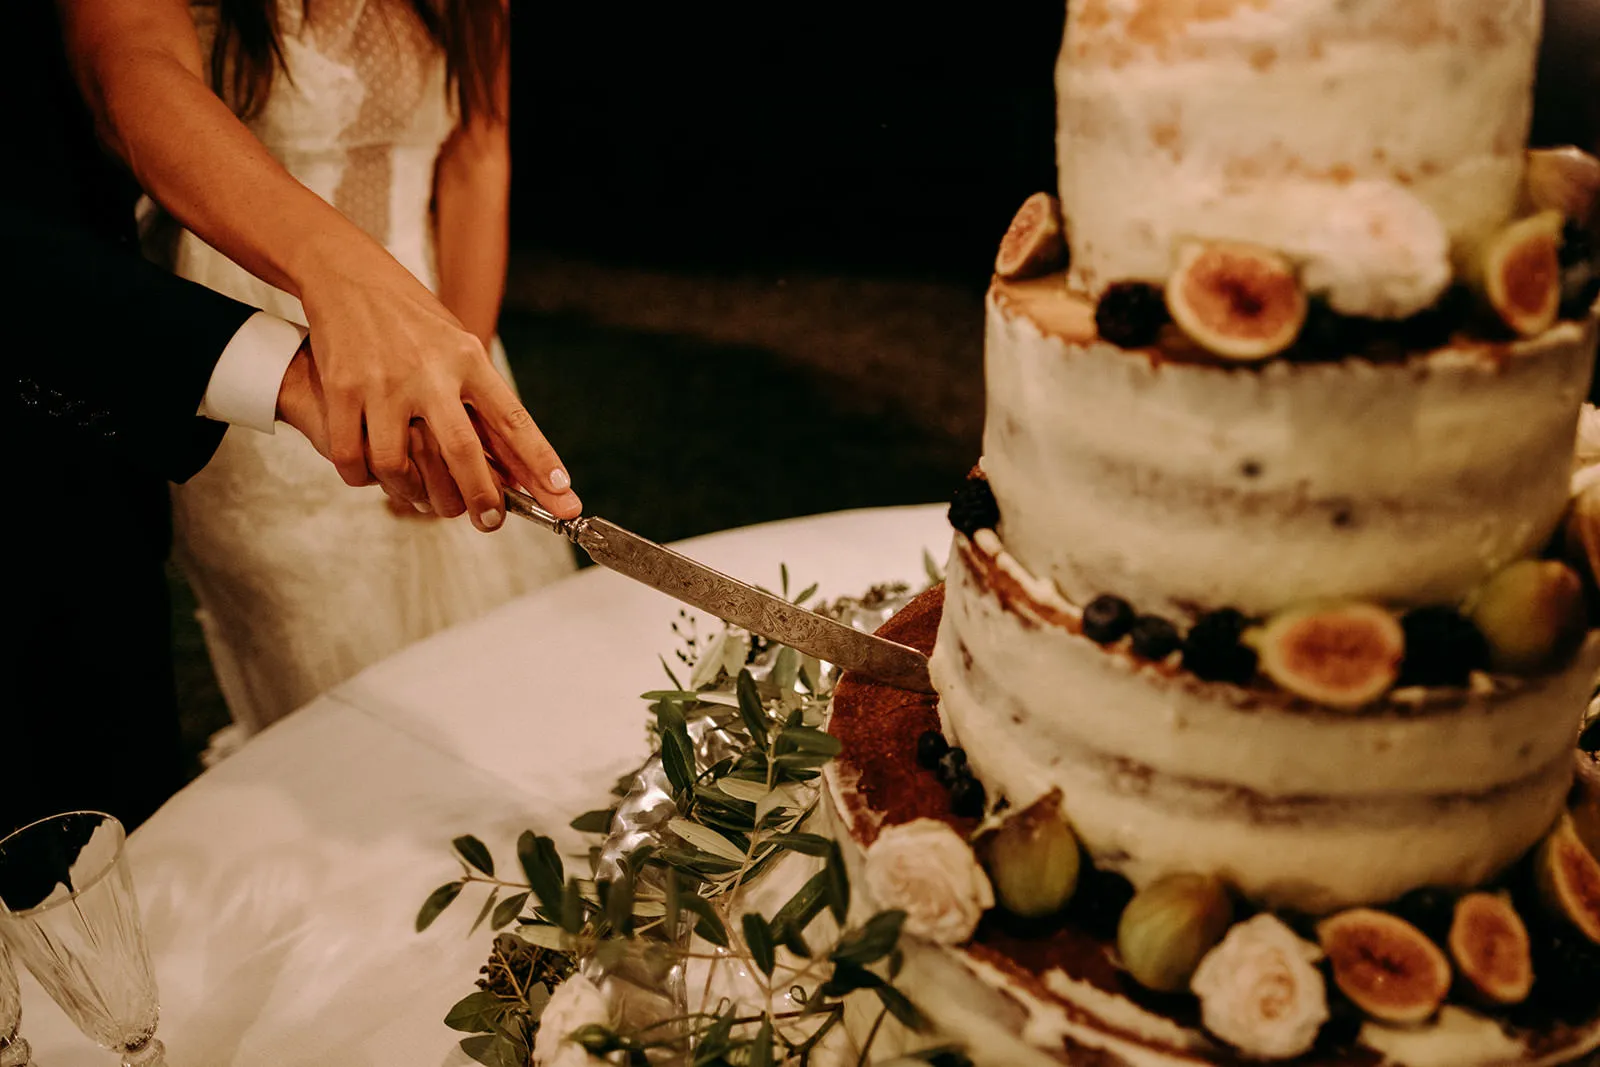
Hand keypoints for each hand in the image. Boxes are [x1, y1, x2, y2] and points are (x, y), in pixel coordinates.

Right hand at [295, 238, 579, 530]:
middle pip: (462, 451)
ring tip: (422, 499)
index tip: (562, 493)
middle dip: (481, 497)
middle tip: (490, 523)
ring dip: (412, 494)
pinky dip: (364, 479)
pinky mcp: (344, 390)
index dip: (539, 460)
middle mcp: (430, 372)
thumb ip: (482, 399)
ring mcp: (385, 383)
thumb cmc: (413, 320)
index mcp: (468, 360)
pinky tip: (375, 478)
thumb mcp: (459, 346)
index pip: (512, 419)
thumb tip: (514, 461)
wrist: (348, 275)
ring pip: (399, 466)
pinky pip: (353, 456)